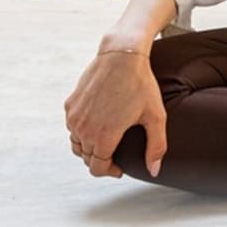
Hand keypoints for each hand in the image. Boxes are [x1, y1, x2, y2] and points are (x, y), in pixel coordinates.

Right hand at [64, 37, 167, 178]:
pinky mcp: (70, 104)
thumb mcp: (155, 116)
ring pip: (76, 143)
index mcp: (104, 136)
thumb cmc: (141, 84)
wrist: (121, 55)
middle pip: (86, 157)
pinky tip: (95, 125)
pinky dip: (81, 132)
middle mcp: (84, 129)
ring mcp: (75, 116)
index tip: (119, 169)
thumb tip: (154, 171)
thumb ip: (156, 147)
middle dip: (100, 160)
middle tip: (114, 156)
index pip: (97, 168)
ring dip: (88, 148)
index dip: (109, 172)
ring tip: (104, 143)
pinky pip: (72, 127)